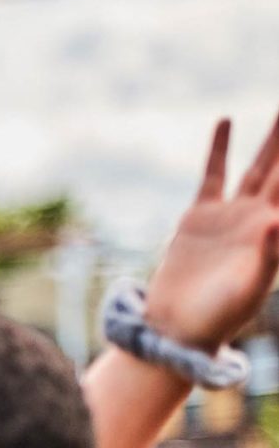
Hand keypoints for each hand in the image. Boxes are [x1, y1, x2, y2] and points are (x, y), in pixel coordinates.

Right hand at [144, 111, 278, 349]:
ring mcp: (229, 215)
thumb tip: (275, 219)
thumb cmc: (218, 316)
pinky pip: (213, 174)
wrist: (178, 327)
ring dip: (270, 140)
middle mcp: (257, 218)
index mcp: (273, 232)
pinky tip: (226, 121)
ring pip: (256, 167)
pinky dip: (219, 149)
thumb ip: (268, 254)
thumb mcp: (248, 288)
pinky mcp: (198, 216)